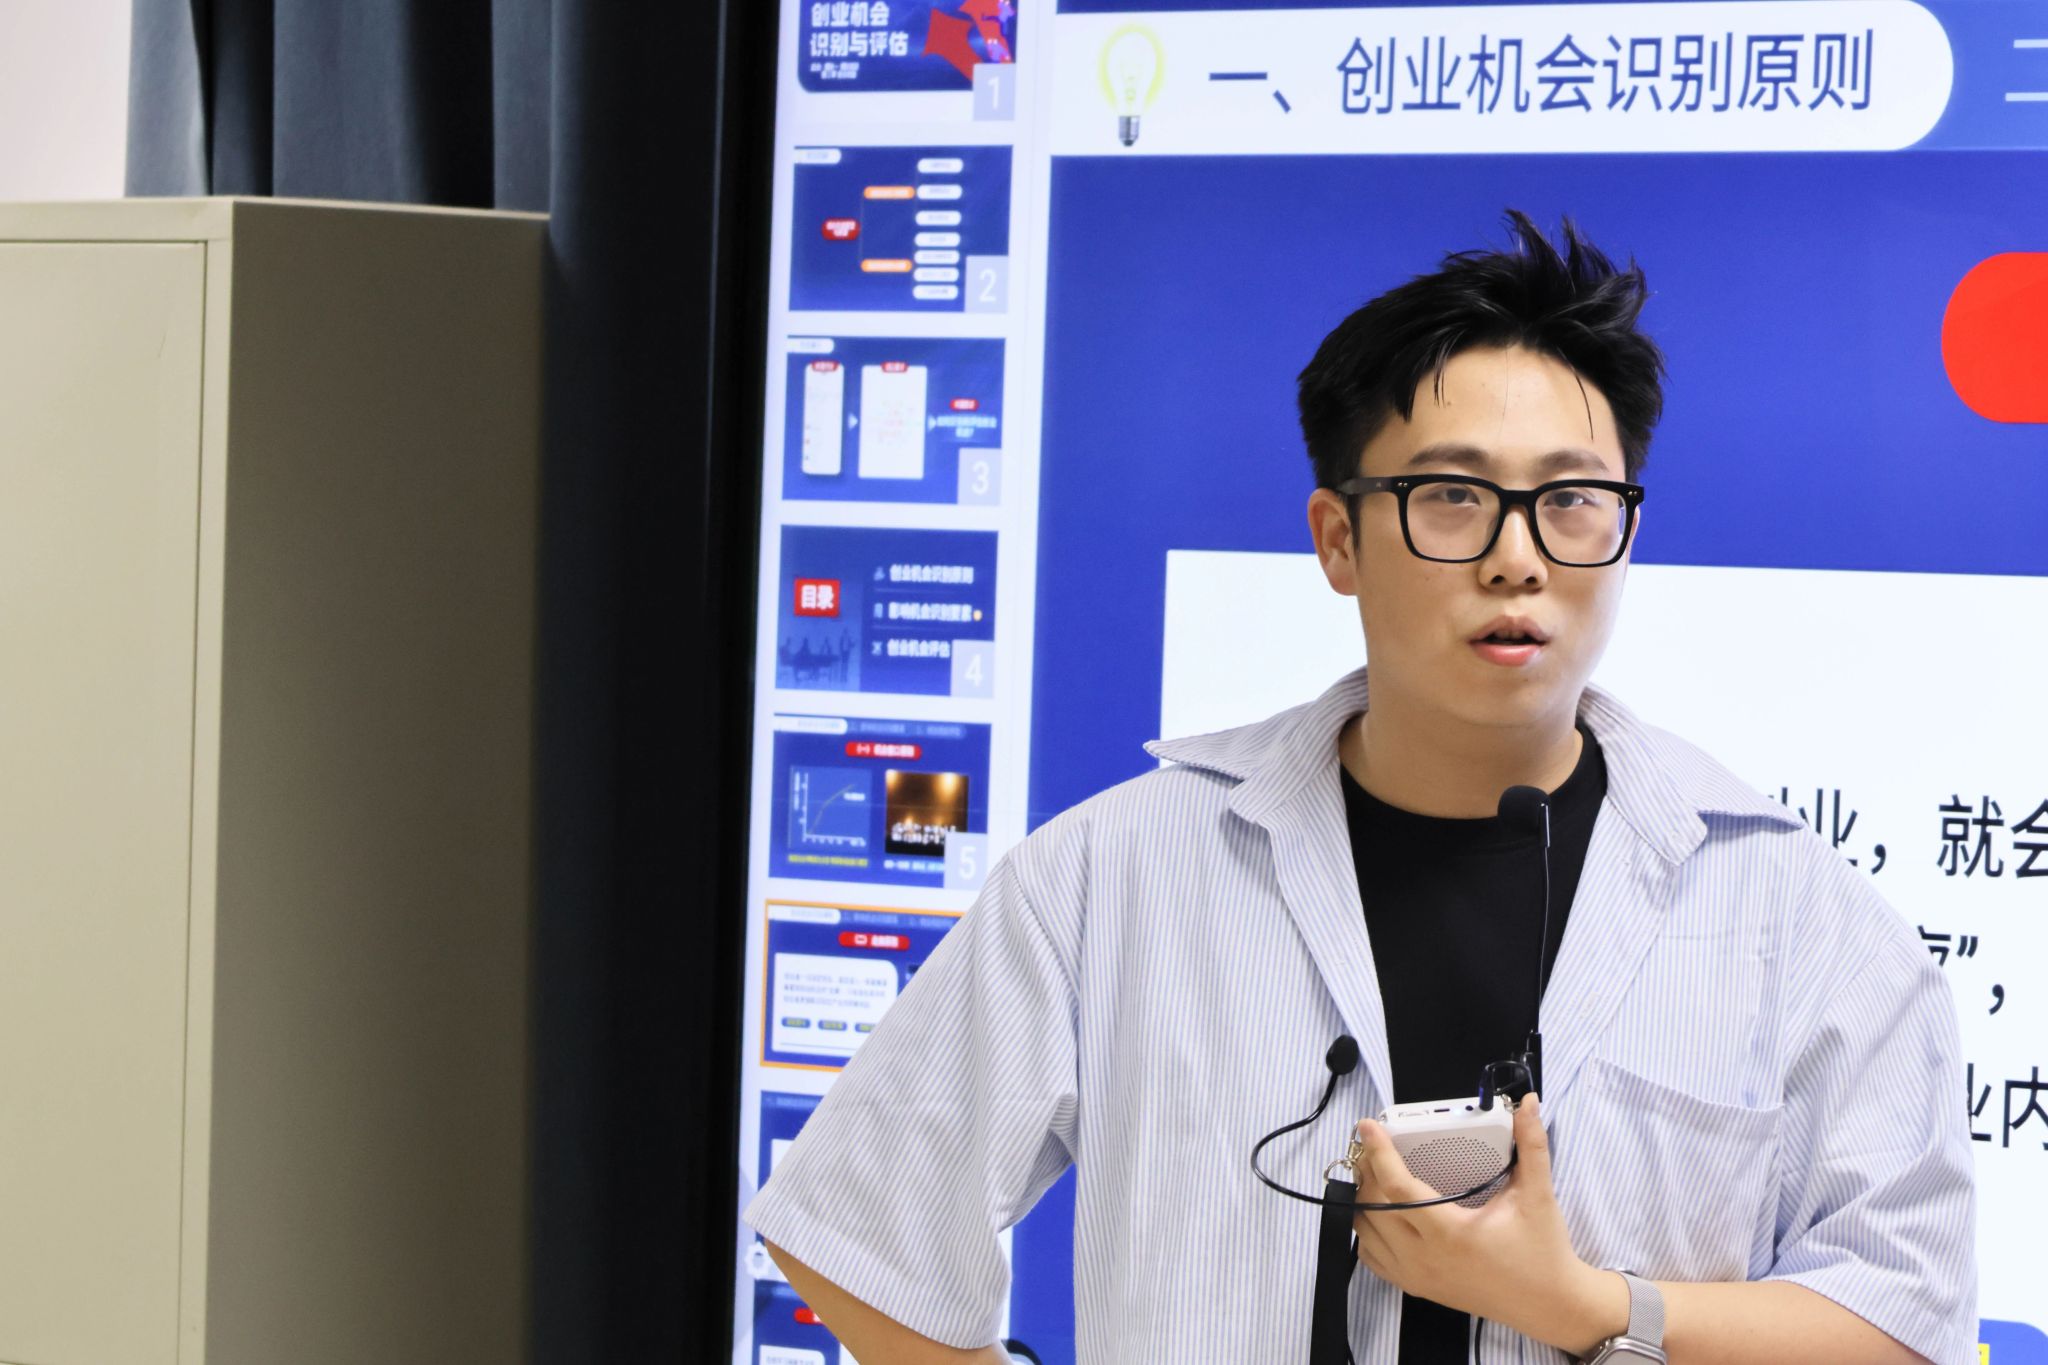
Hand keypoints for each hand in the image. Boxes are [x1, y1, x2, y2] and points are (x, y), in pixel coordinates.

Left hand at [1351, 1093, 1627, 1354]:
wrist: (1548, 1305)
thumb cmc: (1543, 1250)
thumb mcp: (1538, 1195)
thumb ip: (1531, 1144)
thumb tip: (1528, 1102)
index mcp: (1451, 1233)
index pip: (1398, 1188)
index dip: (1378, 1153)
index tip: (1367, 1126)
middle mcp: (1425, 1258)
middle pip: (1373, 1207)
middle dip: (1367, 1170)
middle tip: (1372, 1144)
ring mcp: (1417, 1277)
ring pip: (1366, 1233)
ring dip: (1364, 1200)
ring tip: (1375, 1172)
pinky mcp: (1417, 1288)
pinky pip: (1373, 1258)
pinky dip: (1367, 1232)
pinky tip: (1380, 1211)